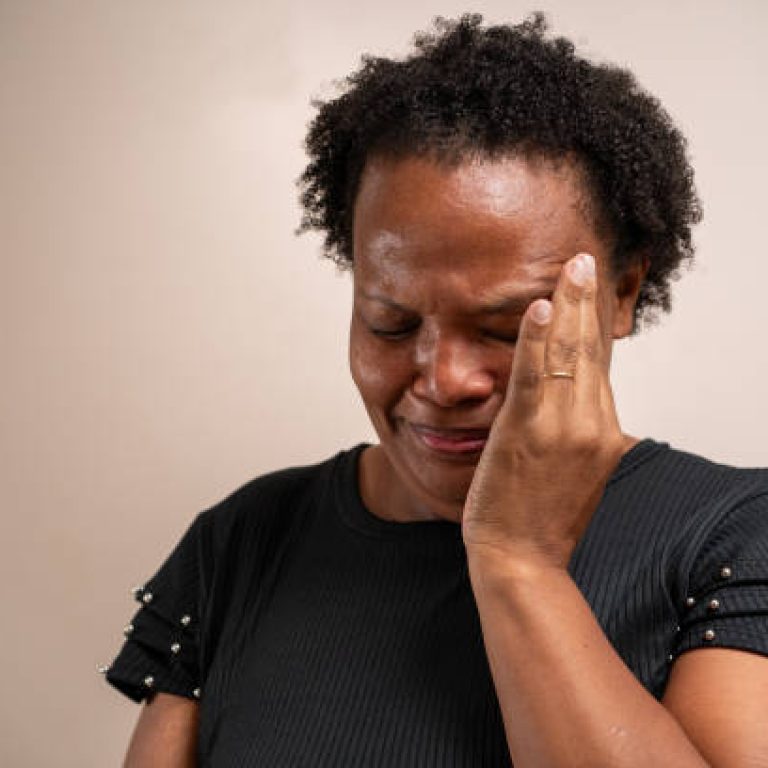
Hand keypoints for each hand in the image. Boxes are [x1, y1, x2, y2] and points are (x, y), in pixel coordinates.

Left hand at [461, 252, 627, 569]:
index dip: (595, 324)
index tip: (591, 290)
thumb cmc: (539, 518)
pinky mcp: (528, 433)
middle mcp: (591, 425)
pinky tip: (541, 307)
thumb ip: (574, 431)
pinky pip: (535, 376)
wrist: (521, 560)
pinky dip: (538, 340)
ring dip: (569, 306)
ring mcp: (563, 429)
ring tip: (572, 267)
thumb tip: (570, 399)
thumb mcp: (571, 470)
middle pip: (590, 351)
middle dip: (587, 302)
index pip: (600, 365)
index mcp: (601, 432)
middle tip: (585, 261)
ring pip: (568, 355)